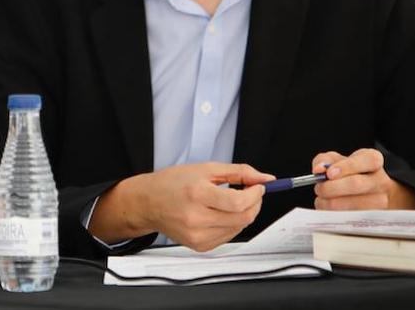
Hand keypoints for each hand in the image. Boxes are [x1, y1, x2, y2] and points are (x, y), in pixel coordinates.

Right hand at [89, 163, 273, 251]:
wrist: (149, 203)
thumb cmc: (172, 183)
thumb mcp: (206, 169)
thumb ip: (239, 172)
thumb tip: (266, 178)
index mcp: (197, 194)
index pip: (238, 202)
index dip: (255, 194)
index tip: (258, 187)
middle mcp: (196, 218)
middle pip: (243, 218)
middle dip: (254, 204)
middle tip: (252, 193)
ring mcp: (198, 235)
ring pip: (239, 228)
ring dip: (244, 214)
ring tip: (232, 202)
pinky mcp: (199, 246)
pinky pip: (228, 236)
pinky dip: (232, 224)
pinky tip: (220, 214)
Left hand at [311, 149, 414, 209]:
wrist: (362, 194)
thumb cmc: (347, 174)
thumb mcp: (335, 160)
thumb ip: (324, 161)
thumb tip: (319, 170)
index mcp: (373, 161)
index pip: (368, 160)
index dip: (347, 167)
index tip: (329, 173)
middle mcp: (381, 181)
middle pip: (357, 184)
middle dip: (332, 187)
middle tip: (319, 189)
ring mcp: (380, 201)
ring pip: (353, 205)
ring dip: (330, 203)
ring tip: (323, 200)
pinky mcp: (374, 218)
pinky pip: (352, 219)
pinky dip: (335, 215)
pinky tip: (329, 209)